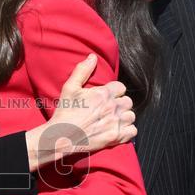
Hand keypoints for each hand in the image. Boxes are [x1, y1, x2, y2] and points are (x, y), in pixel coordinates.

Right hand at [25, 54, 135, 170]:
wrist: (61, 136)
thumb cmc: (64, 112)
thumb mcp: (70, 88)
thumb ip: (82, 70)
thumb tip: (93, 56)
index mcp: (103, 93)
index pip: (121, 87)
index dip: (114, 92)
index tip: (107, 97)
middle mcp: (112, 107)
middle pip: (128, 101)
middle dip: (120, 104)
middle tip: (110, 109)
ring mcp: (115, 123)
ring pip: (131, 116)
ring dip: (125, 117)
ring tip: (114, 119)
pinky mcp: (116, 137)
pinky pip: (132, 131)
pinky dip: (128, 131)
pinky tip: (118, 130)